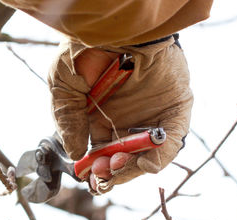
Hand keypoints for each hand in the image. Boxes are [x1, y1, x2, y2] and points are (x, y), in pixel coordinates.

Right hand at [48, 37, 191, 193]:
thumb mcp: (63, 86)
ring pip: (145, 156)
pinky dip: (159, 157)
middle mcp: (125, 120)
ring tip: (117, 165)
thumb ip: (67, 121)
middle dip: (112, 173)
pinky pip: (170, 141)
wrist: (118, 24)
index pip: (99, 154)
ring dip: (132, 169)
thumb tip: (75, 154)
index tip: (88, 177)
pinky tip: (142, 162)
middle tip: (103, 174)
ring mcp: (149, 117)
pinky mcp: (173, 110)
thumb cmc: (85, 49)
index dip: (95, 170)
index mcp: (99, 118)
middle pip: (122, 160)